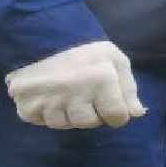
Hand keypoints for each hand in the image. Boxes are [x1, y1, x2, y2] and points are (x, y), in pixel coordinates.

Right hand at [5, 40, 144, 129]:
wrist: (39, 41)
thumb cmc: (84, 52)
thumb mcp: (114, 61)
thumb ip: (128, 89)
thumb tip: (137, 113)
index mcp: (100, 78)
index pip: (117, 117)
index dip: (116, 114)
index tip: (109, 103)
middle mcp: (74, 90)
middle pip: (90, 123)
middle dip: (91, 114)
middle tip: (84, 95)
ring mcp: (49, 99)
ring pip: (67, 125)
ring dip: (69, 114)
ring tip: (66, 94)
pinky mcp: (28, 107)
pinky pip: (45, 122)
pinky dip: (48, 114)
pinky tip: (49, 98)